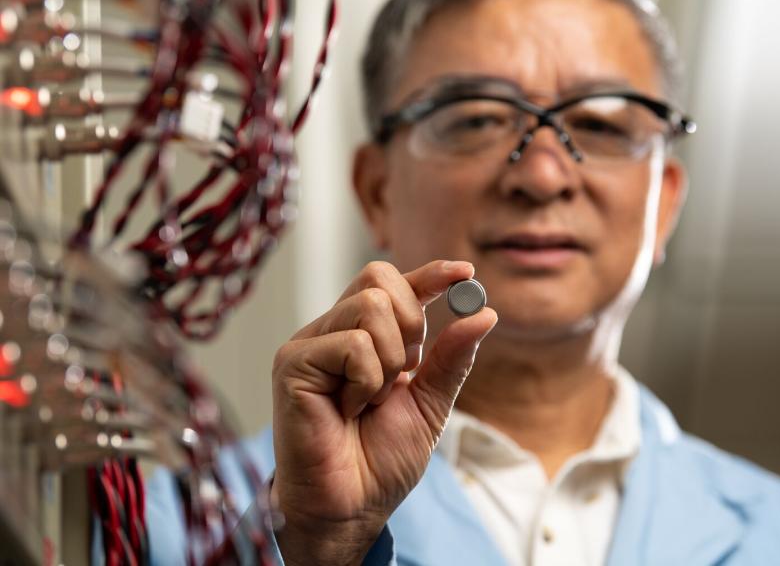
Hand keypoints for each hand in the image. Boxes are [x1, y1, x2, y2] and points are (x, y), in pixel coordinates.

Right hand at [271, 260, 496, 565]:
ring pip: (370, 306)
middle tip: (405, 371)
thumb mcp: (430, 403)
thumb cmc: (380, 460)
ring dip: (390, 360)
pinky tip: (350, 410)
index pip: (394, 284)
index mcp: (363, 336)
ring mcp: (310, 344)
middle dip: (411, 323)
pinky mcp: (293, 362)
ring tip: (371, 400)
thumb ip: (452, 357)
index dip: (430, 273)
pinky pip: (352, 343)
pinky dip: (367, 381)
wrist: (350, 507)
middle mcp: (333, 331)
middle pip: (379, 280)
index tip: (466, 273)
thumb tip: (485, 313)